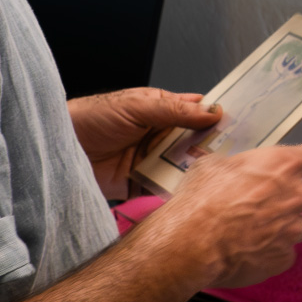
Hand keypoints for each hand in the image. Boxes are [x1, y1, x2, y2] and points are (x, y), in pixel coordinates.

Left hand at [69, 87, 220, 198]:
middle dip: (211, 148)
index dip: (217, 117)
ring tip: (213, 176)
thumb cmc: (91, 118)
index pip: (197, 112)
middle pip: (195, 142)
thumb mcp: (136, 107)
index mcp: (162, 110)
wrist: (59, 149)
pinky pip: (164, 188)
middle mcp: (159, 135)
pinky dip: (175, 191)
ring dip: (195, 171)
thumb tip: (210, 111)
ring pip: (183, 166)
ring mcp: (151, 159)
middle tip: (233, 155)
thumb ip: (174, 111)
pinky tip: (188, 193)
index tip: (242, 124)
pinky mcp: (141, 183)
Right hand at [160, 143, 301, 289]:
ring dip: (287, 225)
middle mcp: (296, 195)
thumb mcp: (214, 165)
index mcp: (284, 165)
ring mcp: (292, 230)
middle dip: (296, 195)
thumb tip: (234, 171)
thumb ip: (238, 166)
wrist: (191, 242)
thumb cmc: (201, 199)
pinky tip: (251, 250)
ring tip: (258, 229)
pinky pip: (286, 253)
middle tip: (271, 200)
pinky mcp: (283, 259)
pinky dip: (273, 251)